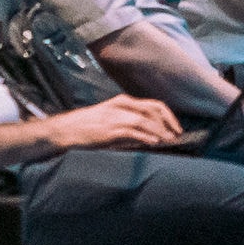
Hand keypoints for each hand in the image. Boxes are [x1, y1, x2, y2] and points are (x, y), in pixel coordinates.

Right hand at [41, 95, 183, 151]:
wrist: (66, 130)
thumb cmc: (88, 126)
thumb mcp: (110, 119)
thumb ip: (128, 123)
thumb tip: (149, 135)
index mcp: (123, 101)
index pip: (153, 105)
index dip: (168, 116)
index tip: (176, 128)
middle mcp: (121, 106)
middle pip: (153, 110)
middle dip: (168, 122)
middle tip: (177, 135)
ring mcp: (115, 117)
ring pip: (145, 120)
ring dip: (160, 131)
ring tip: (169, 140)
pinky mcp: (109, 129)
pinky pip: (132, 131)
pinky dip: (145, 136)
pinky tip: (154, 143)